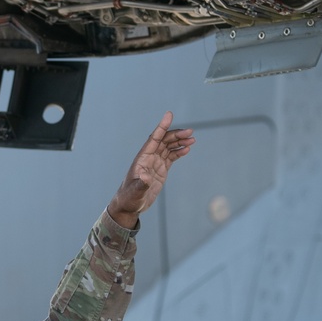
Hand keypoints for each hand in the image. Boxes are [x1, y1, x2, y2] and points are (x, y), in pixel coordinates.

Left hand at [108, 111, 194, 226]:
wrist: (130, 205)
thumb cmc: (129, 197)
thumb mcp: (135, 192)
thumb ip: (141, 184)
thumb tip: (146, 177)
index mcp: (142, 158)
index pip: (154, 138)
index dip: (161, 127)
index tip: (169, 115)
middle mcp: (149, 157)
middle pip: (164, 140)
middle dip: (176, 134)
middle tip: (190, 132)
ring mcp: (155, 163)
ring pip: (169, 147)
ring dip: (180, 141)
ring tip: (192, 139)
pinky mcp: (161, 170)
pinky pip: (171, 157)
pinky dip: (179, 152)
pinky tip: (187, 148)